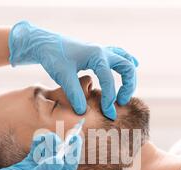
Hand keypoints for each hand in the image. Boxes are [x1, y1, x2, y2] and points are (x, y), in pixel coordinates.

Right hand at [0, 132, 81, 169]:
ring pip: (51, 156)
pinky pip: (38, 153)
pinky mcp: (27, 167)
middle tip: (72, 132)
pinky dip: (39, 145)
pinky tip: (38, 138)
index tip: (76, 140)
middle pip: (62, 162)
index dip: (72, 155)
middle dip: (65, 148)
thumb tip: (59, 161)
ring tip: (47, 137)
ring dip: (50, 145)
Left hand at [8, 21, 138, 119]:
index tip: (108, 114)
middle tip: (120, 103)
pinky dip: (127, 62)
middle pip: (127, 67)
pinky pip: (120, 55)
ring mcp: (102, 50)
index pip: (109, 80)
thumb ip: (74, 94)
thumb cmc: (53, 57)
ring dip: (129, 77)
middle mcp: (103, 51)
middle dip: (128, 86)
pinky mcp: (99, 53)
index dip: (109, 99)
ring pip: (126, 61)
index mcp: (96, 55)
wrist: (46, 43)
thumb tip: (83, 112)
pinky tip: (134, 65)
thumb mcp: (63, 76)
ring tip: (124, 93)